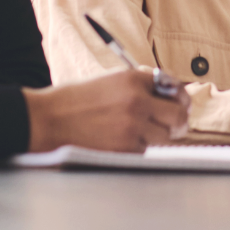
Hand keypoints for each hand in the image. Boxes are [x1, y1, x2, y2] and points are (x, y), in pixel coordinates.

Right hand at [25, 67, 189, 152]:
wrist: (48, 119)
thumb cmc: (75, 100)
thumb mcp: (110, 81)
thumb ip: (138, 86)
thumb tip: (166, 95)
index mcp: (133, 79)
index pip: (173, 87)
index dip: (180, 97)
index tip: (181, 104)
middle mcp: (137, 101)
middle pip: (178, 114)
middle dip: (179, 121)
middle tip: (177, 126)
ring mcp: (132, 126)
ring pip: (165, 136)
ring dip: (160, 136)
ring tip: (146, 134)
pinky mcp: (124, 148)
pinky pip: (146, 150)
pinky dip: (140, 148)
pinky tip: (125, 142)